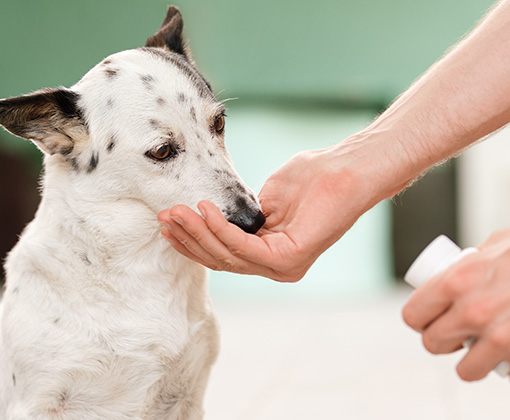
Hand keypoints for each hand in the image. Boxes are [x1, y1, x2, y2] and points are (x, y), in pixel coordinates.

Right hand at [158, 145, 384, 281]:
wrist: (345, 170)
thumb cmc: (313, 178)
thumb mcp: (266, 199)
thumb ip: (242, 215)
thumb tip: (213, 217)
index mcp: (272, 257)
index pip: (224, 257)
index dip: (193, 242)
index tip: (168, 224)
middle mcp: (278, 269)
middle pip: (221, 260)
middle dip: (189, 239)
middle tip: (164, 218)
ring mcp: (285, 267)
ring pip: (228, 255)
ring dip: (198, 232)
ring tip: (177, 212)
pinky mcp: (290, 258)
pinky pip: (244, 246)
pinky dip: (220, 229)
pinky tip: (204, 210)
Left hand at [401, 216, 509, 385]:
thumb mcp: (493, 245)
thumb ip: (469, 269)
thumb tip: (454, 285)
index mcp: (456, 281)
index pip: (413, 316)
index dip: (421, 319)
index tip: (431, 320)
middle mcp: (473, 312)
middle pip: (433, 345)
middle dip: (445, 341)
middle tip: (461, 335)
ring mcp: (501, 338)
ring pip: (466, 371)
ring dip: (477, 361)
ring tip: (491, 348)